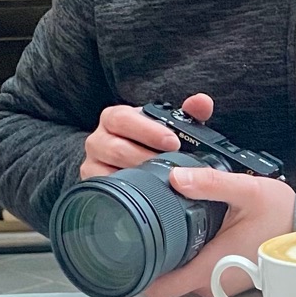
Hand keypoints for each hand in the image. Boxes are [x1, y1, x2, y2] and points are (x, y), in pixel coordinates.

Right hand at [79, 93, 213, 179]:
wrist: (134, 166)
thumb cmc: (153, 144)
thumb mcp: (171, 127)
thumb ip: (189, 113)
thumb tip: (203, 102)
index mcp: (115, 118)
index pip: (123, 119)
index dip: (148, 130)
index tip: (172, 141)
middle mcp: (99, 139)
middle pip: (115, 147)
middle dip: (146, 157)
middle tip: (171, 164)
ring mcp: (93, 163)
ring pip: (109, 169)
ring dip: (137, 175)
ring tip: (161, 179)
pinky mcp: (93, 184)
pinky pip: (104, 189)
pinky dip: (124, 192)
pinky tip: (144, 194)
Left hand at [145, 166, 295, 296]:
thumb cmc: (281, 215)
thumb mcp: (247, 190)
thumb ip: (210, 183)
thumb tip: (177, 178)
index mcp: (211, 267)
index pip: (159, 289)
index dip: (142, 270)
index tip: (136, 247)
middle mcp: (213, 284)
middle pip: (166, 279)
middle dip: (161, 255)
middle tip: (168, 225)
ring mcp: (219, 286)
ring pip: (182, 277)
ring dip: (180, 256)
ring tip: (191, 228)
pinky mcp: (226, 283)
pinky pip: (199, 275)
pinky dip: (197, 258)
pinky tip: (207, 236)